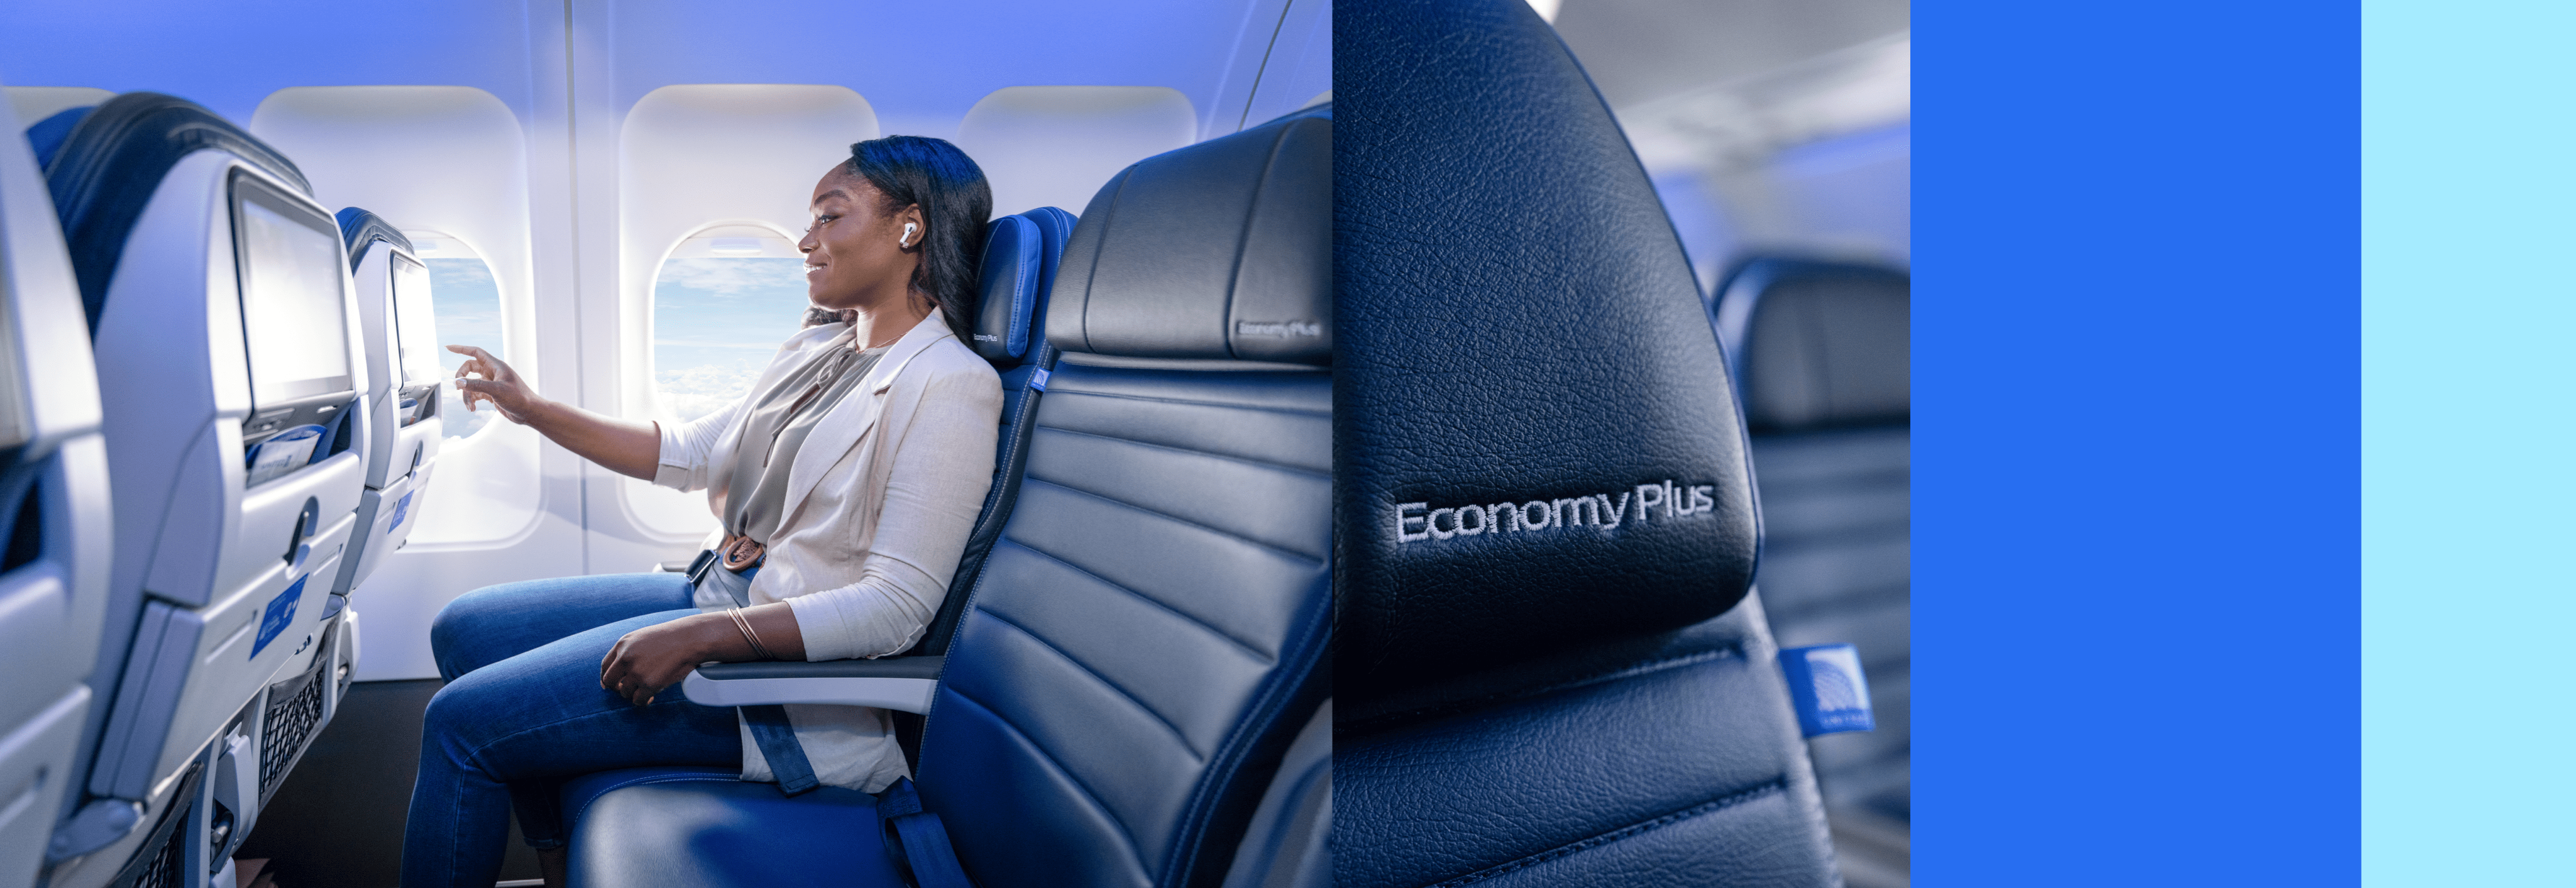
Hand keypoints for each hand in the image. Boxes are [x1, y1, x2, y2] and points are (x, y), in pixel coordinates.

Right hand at [447, 345, 540, 423]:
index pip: (475, 352)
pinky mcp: (491, 393)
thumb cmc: (519, 398)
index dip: (461, 349)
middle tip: (457, 386)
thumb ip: (477, 385)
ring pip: (471, 383)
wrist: (529, 412)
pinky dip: (471, 400)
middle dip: (461, 377)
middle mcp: (493, 372)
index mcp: (496, 366)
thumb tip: (458, 382)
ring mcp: (491, 383)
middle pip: (469, 368)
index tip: (448, 347)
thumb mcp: (497, 390)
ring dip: (466, 394)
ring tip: (469, 405)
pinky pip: (475, 393)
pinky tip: (472, 408)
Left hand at [598, 615, 736, 705]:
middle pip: (609, 682)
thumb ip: (627, 651)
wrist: (690, 639)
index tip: (613, 685)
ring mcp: (636, 671)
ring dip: (634, 694)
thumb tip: (619, 672)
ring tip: (647, 689)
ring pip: (625, 693)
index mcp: (623, 645)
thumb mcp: (642, 637)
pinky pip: (638, 700)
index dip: (607, 678)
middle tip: (628, 691)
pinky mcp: (649, 684)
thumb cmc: (670, 638)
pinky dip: (644, 700)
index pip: (605, 666)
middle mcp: (626, 658)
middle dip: (617, 689)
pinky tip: (652, 696)